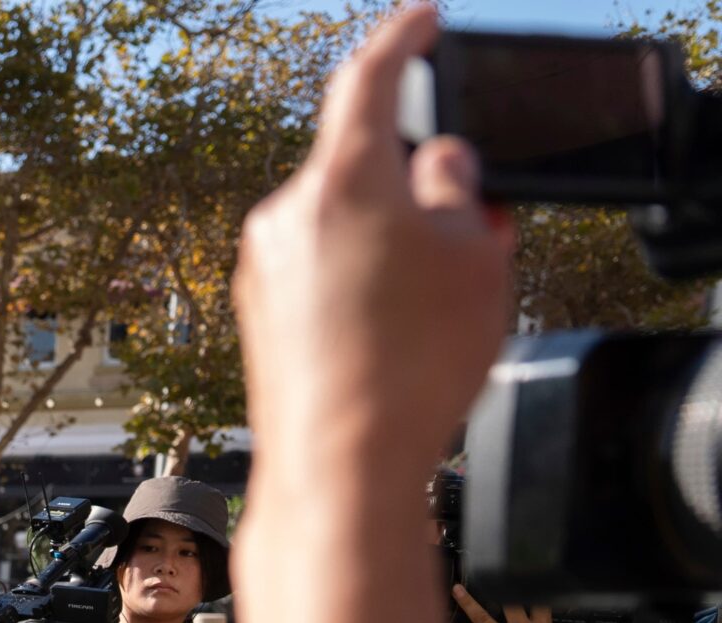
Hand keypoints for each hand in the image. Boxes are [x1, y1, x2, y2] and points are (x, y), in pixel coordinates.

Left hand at [234, 6, 513, 490]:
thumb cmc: (409, 367)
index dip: (404, 39)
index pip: (370, 78)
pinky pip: (317, 273)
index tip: (422, 22)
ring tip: (426, 312)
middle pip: (359, 166)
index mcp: (341, 179)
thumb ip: (459, 188)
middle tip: (462, 238)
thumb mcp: (476, 256)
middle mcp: (285, 213)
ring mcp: (261, 267)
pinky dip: (356, 284)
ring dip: (386, 244)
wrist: (337, 469)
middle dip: (413, 187)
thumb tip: (436, 165)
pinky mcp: (254, 314)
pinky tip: (385, 338)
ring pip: (340, 224)